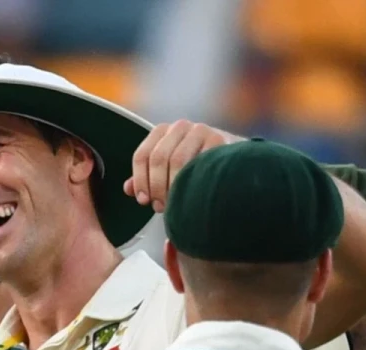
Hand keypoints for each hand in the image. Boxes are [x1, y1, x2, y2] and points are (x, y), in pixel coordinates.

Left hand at [124, 120, 243, 212]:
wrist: (236, 160)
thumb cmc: (197, 167)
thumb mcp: (169, 170)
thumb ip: (148, 177)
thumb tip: (128, 188)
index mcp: (163, 131)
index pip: (143, 155)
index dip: (140, 180)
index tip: (144, 200)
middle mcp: (181, 127)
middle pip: (159, 158)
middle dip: (157, 186)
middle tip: (161, 206)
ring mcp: (201, 131)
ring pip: (178, 160)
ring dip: (174, 187)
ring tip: (177, 204)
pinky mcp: (220, 140)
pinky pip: (201, 163)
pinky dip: (194, 182)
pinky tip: (194, 194)